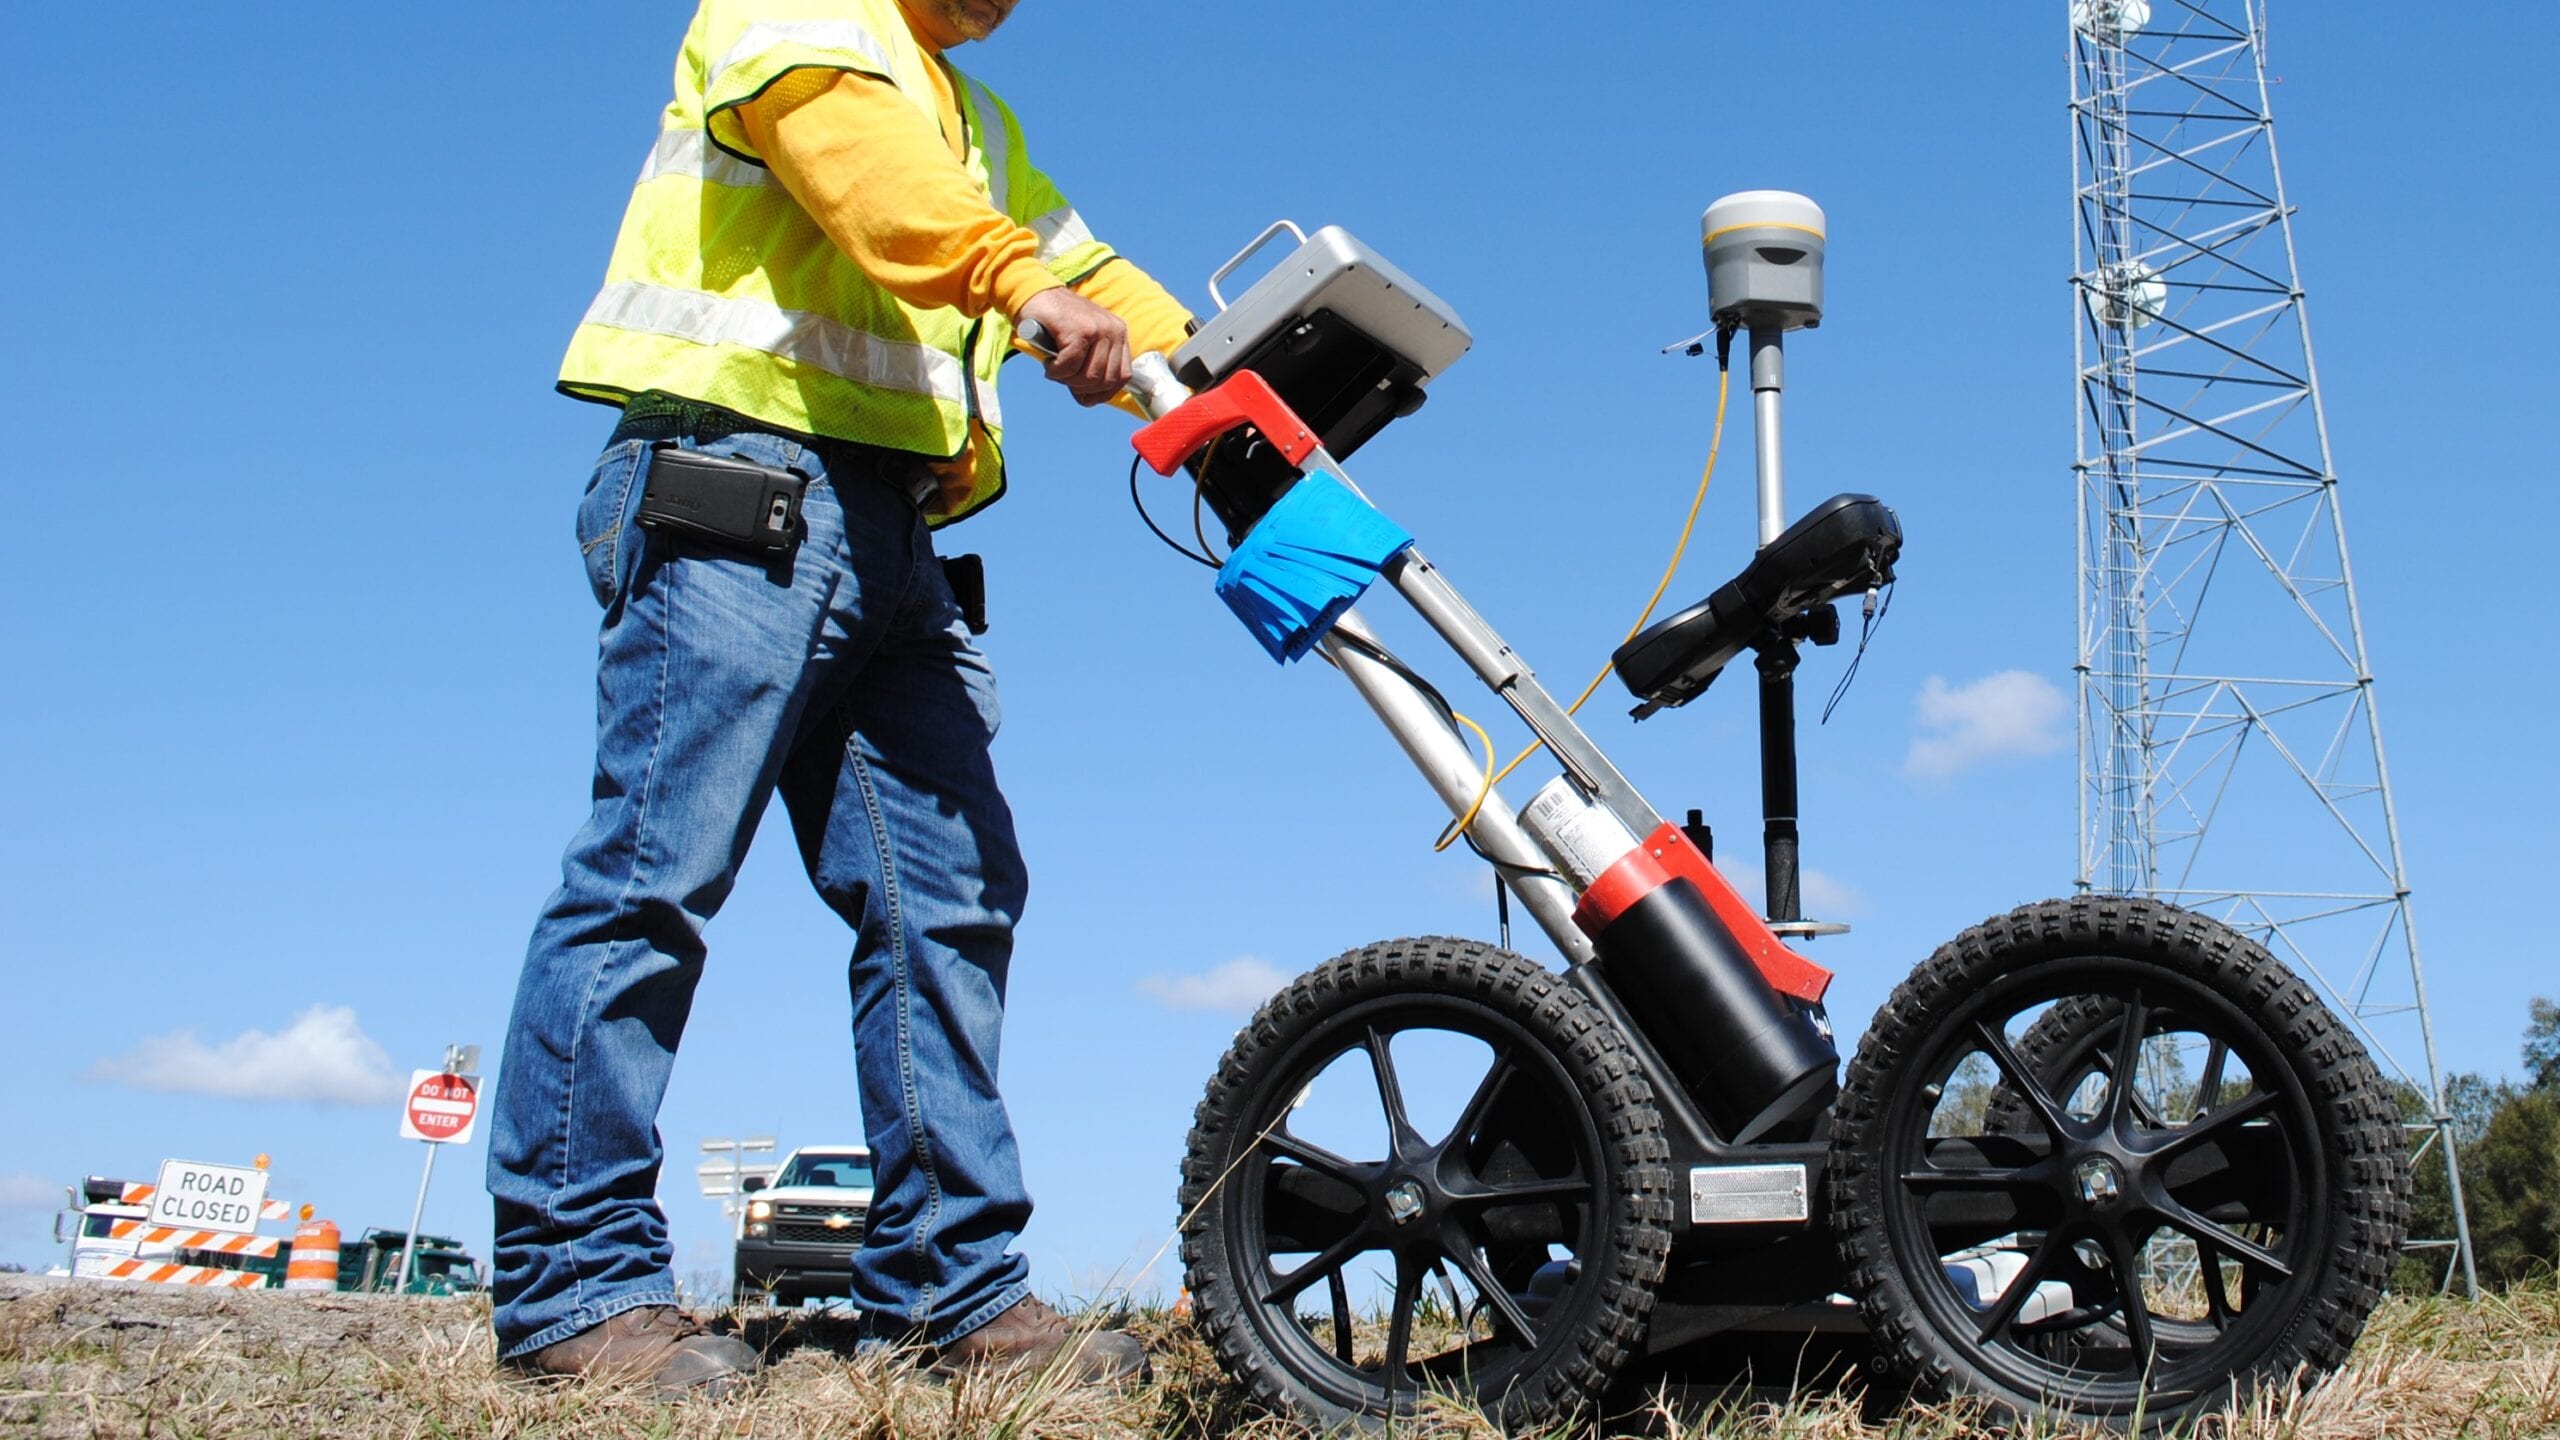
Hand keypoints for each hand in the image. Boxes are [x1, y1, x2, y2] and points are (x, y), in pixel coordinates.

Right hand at [1015, 288, 1130, 406]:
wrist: (1033, 294)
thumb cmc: (1056, 323)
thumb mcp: (1084, 342)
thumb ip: (1093, 364)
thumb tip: (1090, 399)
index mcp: (1119, 334)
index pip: (1123, 376)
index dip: (1103, 393)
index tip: (1084, 394)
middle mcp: (1113, 330)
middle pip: (1105, 380)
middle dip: (1082, 388)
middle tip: (1064, 378)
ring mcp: (1098, 329)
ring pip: (1089, 376)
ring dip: (1067, 380)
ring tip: (1055, 369)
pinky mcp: (1079, 330)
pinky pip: (1070, 366)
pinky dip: (1056, 371)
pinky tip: (1048, 364)